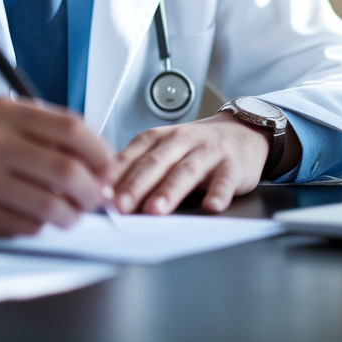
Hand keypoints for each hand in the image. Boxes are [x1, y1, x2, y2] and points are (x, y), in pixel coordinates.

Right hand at [0, 98, 113, 235]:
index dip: (100, 152)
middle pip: (65, 170)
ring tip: (69, 213)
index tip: (108, 168)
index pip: (70, 128)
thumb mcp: (0, 121)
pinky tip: (35, 218)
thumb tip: (99, 161)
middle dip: (91, 191)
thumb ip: (45, 132)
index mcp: (3, 112)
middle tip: (96, 198)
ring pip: (49, 205)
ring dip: (70, 215)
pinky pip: (25, 226)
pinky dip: (41, 226)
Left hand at [111, 113, 300, 214]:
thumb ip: (136, 168)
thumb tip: (102, 194)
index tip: (98, 196)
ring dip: (169, 191)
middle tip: (120, 206)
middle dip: (135, 185)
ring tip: (155, 210)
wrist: (242, 131)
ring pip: (185, 171)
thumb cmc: (195, 146)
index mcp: (157, 139)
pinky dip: (218, 193)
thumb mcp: (162, 150)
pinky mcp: (232, 166)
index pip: (131, 157)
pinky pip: (224, 181)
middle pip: (154, 164)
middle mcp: (180, 142)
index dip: (114, 177)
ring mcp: (207, 153)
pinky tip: (210, 206)